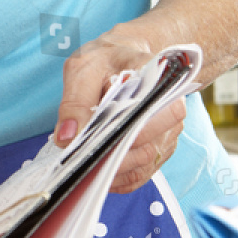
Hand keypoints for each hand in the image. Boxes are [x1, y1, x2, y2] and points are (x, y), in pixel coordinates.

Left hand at [53, 29, 184, 193]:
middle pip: (147, 143)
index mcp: (156, 79)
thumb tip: (67, 137)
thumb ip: (75, 100)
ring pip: (144, 162)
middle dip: (111, 153)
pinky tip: (98, 172)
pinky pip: (142, 173)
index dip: (127, 127)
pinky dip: (118, 178)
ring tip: (85, 164)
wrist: (127, 59)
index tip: (96, 137)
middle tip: (81, 156)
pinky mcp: (159, 148)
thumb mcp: (84, 68)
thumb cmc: (106, 61)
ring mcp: (168, 131)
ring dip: (112, 168)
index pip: (155, 107)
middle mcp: (170, 107)